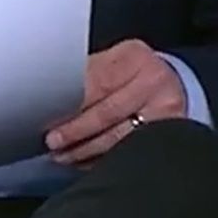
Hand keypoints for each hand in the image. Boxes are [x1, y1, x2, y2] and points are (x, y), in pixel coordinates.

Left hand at [45, 40, 187, 167]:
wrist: (171, 85)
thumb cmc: (132, 74)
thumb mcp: (113, 62)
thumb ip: (86, 77)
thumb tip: (48, 99)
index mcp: (133, 56)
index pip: (96, 83)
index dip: (69, 103)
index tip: (46, 117)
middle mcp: (153, 80)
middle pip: (106, 112)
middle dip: (74, 131)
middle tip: (52, 142)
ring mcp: (164, 109)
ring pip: (117, 137)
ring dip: (85, 150)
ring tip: (63, 155)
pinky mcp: (169, 133)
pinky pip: (128, 151)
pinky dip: (102, 159)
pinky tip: (85, 161)